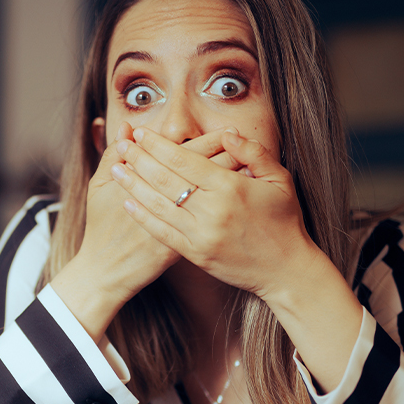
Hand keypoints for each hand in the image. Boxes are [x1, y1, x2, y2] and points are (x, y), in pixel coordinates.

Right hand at [49, 124, 247, 341]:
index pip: (187, 154)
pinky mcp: (189, 246)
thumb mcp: (100, 187)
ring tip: (252, 165)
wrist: (107, 270)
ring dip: (234, 179)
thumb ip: (113, 155)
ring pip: (216, 197)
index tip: (229, 130)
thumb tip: (127, 128)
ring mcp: (182, 226)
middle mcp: (170, 203)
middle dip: (230, 156)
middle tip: (248, 143)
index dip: (210, 141)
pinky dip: (231, 208)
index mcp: (148, 182)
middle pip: (208, 173)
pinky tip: (245, 199)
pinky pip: (218, 221)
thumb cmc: (101, 224)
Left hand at [112, 127, 323, 299]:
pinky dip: (143, 216)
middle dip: (139, 158)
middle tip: (121, 144)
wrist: (287, 270)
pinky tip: (128, 202)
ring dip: (133, 184)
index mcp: (231, 188)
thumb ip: (254, 153)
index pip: (184, 159)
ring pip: (158, 204)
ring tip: (116, 168)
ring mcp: (202, 234)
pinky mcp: (197, 254)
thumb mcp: (280, 181)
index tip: (142, 133)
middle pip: (165, 178)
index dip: (159, 145)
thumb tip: (228, 134)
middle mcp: (213, 210)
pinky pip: (162, 231)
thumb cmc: (285, 222)